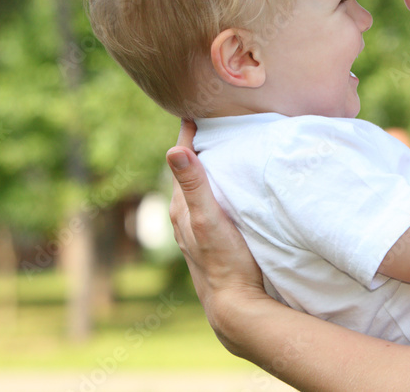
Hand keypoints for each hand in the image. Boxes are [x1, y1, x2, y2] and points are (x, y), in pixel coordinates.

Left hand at [167, 120, 266, 353]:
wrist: (236, 306)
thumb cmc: (224, 262)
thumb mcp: (208, 220)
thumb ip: (194, 186)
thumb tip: (173, 150)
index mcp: (181, 205)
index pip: (181, 156)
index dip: (189, 130)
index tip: (199, 103)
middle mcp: (184, 213)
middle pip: (189, 167)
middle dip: (200, 141)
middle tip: (216, 115)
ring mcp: (197, 226)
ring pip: (201, 184)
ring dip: (210, 163)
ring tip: (226, 142)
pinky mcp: (212, 236)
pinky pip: (212, 198)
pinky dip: (219, 182)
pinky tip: (233, 182)